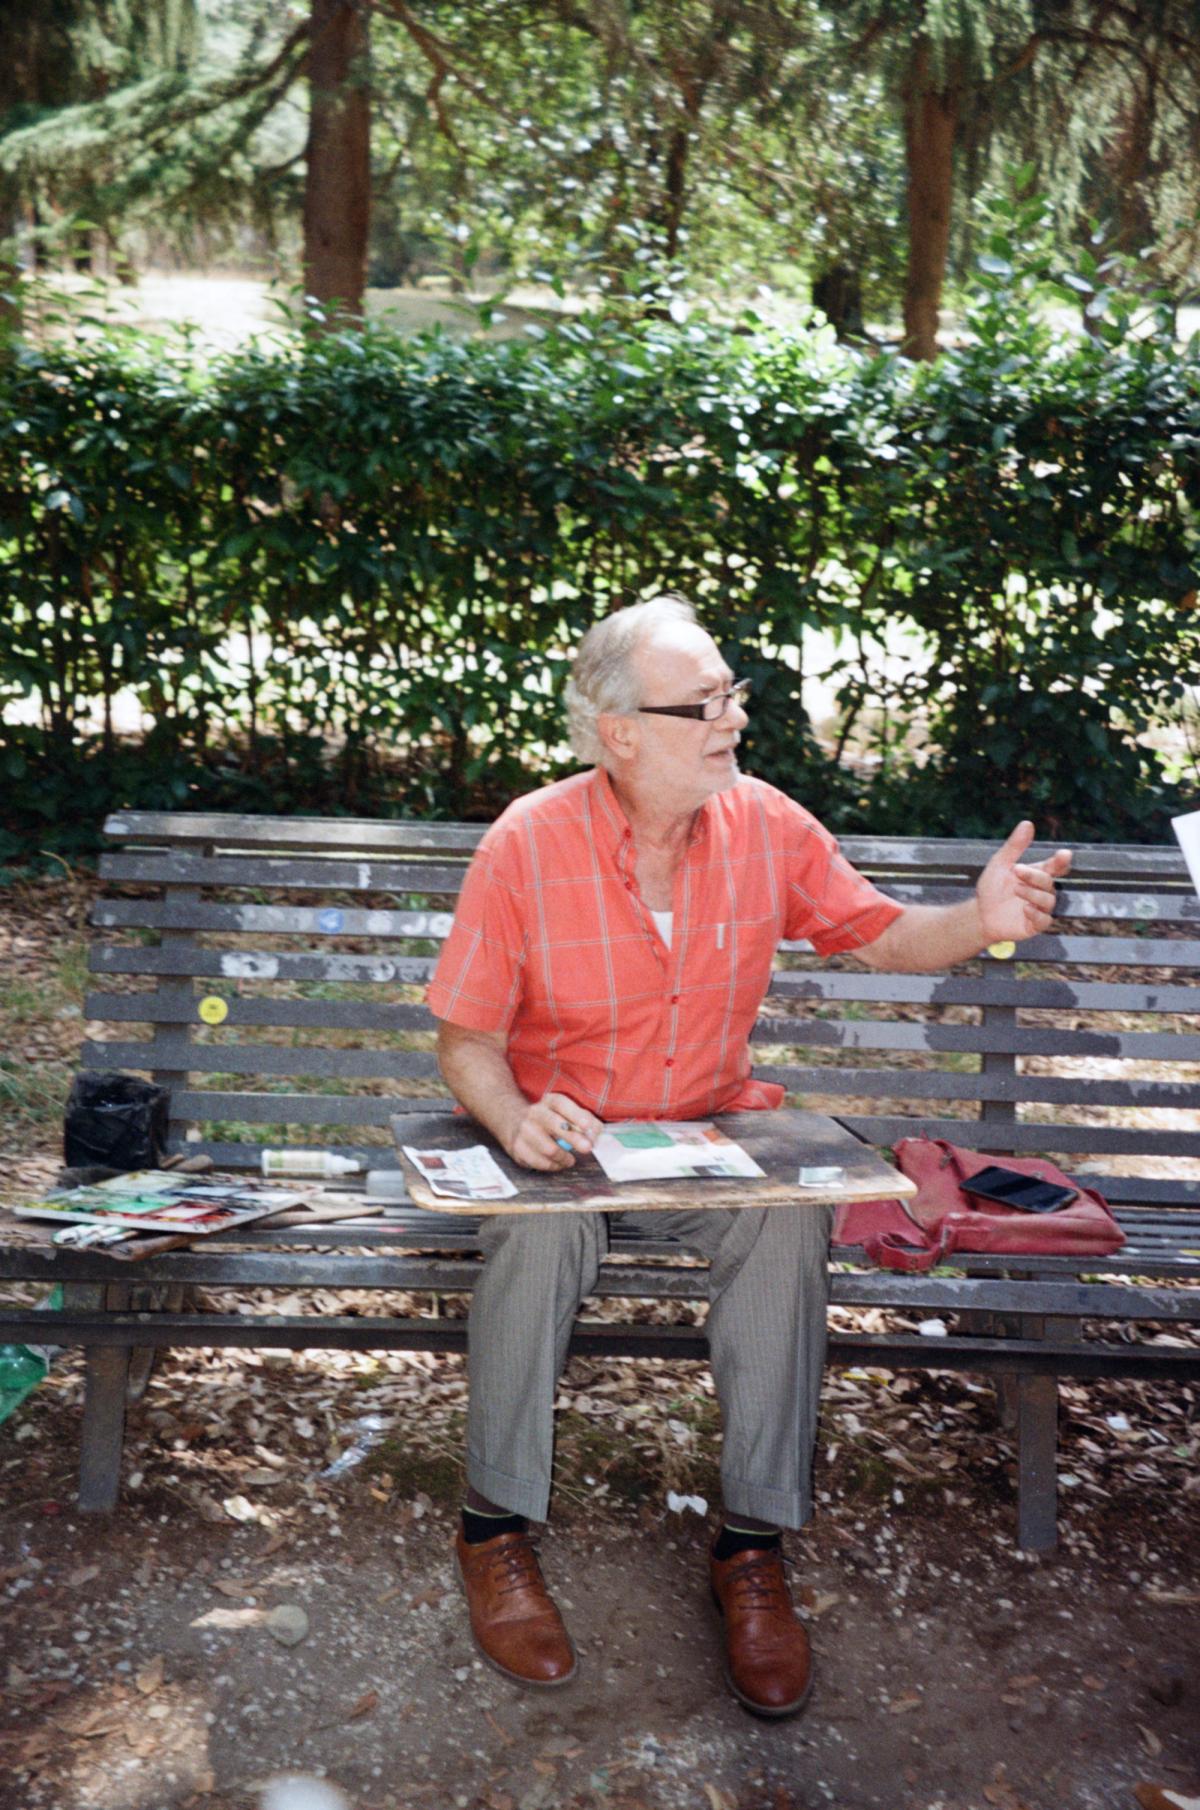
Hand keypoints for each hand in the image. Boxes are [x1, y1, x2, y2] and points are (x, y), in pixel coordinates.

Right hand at [506, 1091, 604, 1170]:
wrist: (513, 1122)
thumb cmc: (549, 1119)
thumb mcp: (563, 1112)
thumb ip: (582, 1120)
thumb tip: (597, 1132)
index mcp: (549, 1102)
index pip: (561, 1104)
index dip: (575, 1114)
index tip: (588, 1126)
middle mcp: (535, 1114)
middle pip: (555, 1126)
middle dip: (573, 1138)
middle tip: (587, 1147)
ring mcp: (524, 1131)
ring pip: (549, 1149)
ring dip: (565, 1157)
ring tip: (571, 1160)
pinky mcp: (518, 1148)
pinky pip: (540, 1162)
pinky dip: (554, 1166)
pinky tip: (558, 1163)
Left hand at [976, 822, 1071, 944]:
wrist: (979, 914)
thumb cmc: (992, 888)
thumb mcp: (1000, 864)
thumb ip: (1015, 846)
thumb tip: (1027, 823)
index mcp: (1036, 874)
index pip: (1055, 866)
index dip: (1061, 861)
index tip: (1064, 854)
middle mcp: (1041, 891)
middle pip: (1049, 882)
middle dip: (1034, 876)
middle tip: (1016, 870)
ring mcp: (1039, 909)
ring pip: (1048, 900)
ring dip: (1033, 893)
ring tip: (1016, 889)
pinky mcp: (1034, 925)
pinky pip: (1044, 920)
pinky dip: (1036, 914)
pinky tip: (1025, 908)